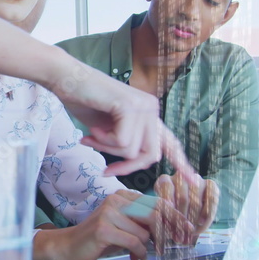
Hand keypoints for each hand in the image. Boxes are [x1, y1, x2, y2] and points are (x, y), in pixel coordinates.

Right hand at [36, 190, 193, 259]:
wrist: (70, 246)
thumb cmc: (100, 238)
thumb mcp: (125, 226)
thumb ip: (144, 223)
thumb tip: (174, 228)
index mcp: (123, 196)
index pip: (156, 203)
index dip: (175, 217)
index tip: (188, 229)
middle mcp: (116, 200)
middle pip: (154, 214)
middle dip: (168, 232)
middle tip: (177, 244)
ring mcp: (108, 213)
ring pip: (144, 231)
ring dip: (147, 247)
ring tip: (140, 253)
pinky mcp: (103, 228)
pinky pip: (133, 241)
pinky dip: (138, 251)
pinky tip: (135, 255)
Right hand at [49, 59, 193, 179]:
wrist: (64, 77)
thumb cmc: (81, 100)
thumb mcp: (107, 129)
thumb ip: (123, 142)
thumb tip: (131, 160)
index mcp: (148, 113)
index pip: (169, 141)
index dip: (180, 162)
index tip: (194, 182)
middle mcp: (151, 108)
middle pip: (150, 155)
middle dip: (126, 166)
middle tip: (105, 170)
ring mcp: (143, 106)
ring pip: (132, 151)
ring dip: (106, 148)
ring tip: (91, 135)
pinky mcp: (131, 107)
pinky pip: (122, 142)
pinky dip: (103, 141)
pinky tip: (92, 128)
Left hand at [155, 173, 219, 243]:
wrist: (185, 208)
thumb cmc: (170, 213)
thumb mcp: (163, 215)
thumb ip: (165, 220)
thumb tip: (171, 237)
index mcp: (164, 181)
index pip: (166, 190)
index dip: (169, 208)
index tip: (171, 224)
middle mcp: (180, 176)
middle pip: (182, 198)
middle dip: (182, 220)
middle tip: (182, 235)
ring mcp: (196, 179)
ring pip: (197, 200)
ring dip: (194, 220)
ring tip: (192, 233)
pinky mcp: (211, 184)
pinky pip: (212, 199)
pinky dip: (207, 214)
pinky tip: (202, 224)